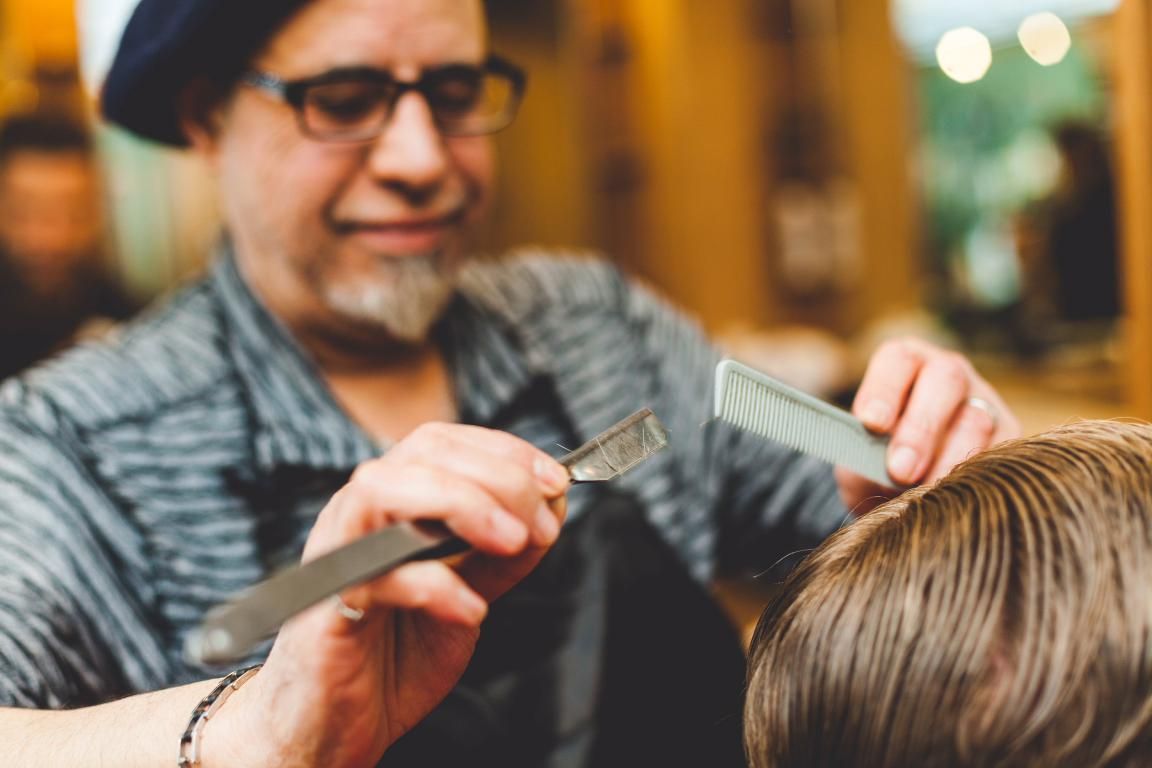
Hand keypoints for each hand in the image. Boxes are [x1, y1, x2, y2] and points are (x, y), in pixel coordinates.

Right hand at [204, 423, 569, 767]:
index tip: (555, 481)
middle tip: (540, 526)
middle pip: (422, 452)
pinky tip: (472, 611)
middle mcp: (359, 513)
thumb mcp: (470, 591)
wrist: (339, 723)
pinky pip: (377, 575)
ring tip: (512, 544)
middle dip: (497, 477)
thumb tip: (555, 506)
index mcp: (392, 501)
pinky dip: (436, 586)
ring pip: (384, 488)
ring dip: (461, 504)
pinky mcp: (324, 606)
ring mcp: (337, 553)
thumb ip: (506, 552)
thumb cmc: (397, 651)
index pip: (443, 441)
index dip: (504, 452)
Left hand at [838, 337, 1019, 512]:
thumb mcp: (860, 458)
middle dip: (920, 427)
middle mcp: (948, 375)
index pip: (899, 359)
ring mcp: (985, 402)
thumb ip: (861, 457)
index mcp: (906, 365)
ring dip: (948, 461)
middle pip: (945, 380)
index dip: (884, 389)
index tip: (871, 423)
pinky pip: (1001, 455)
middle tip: (899, 470)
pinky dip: (974, 480)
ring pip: (977, 420)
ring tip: (924, 495)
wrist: (907, 491)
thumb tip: (870, 468)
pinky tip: (953, 501)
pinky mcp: (1010, 438)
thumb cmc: (874, 465)